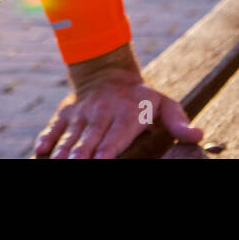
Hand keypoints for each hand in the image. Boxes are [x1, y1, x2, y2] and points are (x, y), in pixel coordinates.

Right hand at [34, 68, 202, 158]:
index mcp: (127, 112)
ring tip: (58, 163)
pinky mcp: (67, 112)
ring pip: (72, 134)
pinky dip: (47, 137)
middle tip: (76, 166)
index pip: (117, 133)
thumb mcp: (164, 105)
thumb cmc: (142, 99)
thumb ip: (179, 122)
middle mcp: (102, 111)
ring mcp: (82, 112)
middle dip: (82, 154)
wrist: (108, 73)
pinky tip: (40, 150)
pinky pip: (54, 125)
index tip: (102, 161)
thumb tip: (198, 135)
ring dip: (64, 150)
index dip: (108, 148)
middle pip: (91, 137)